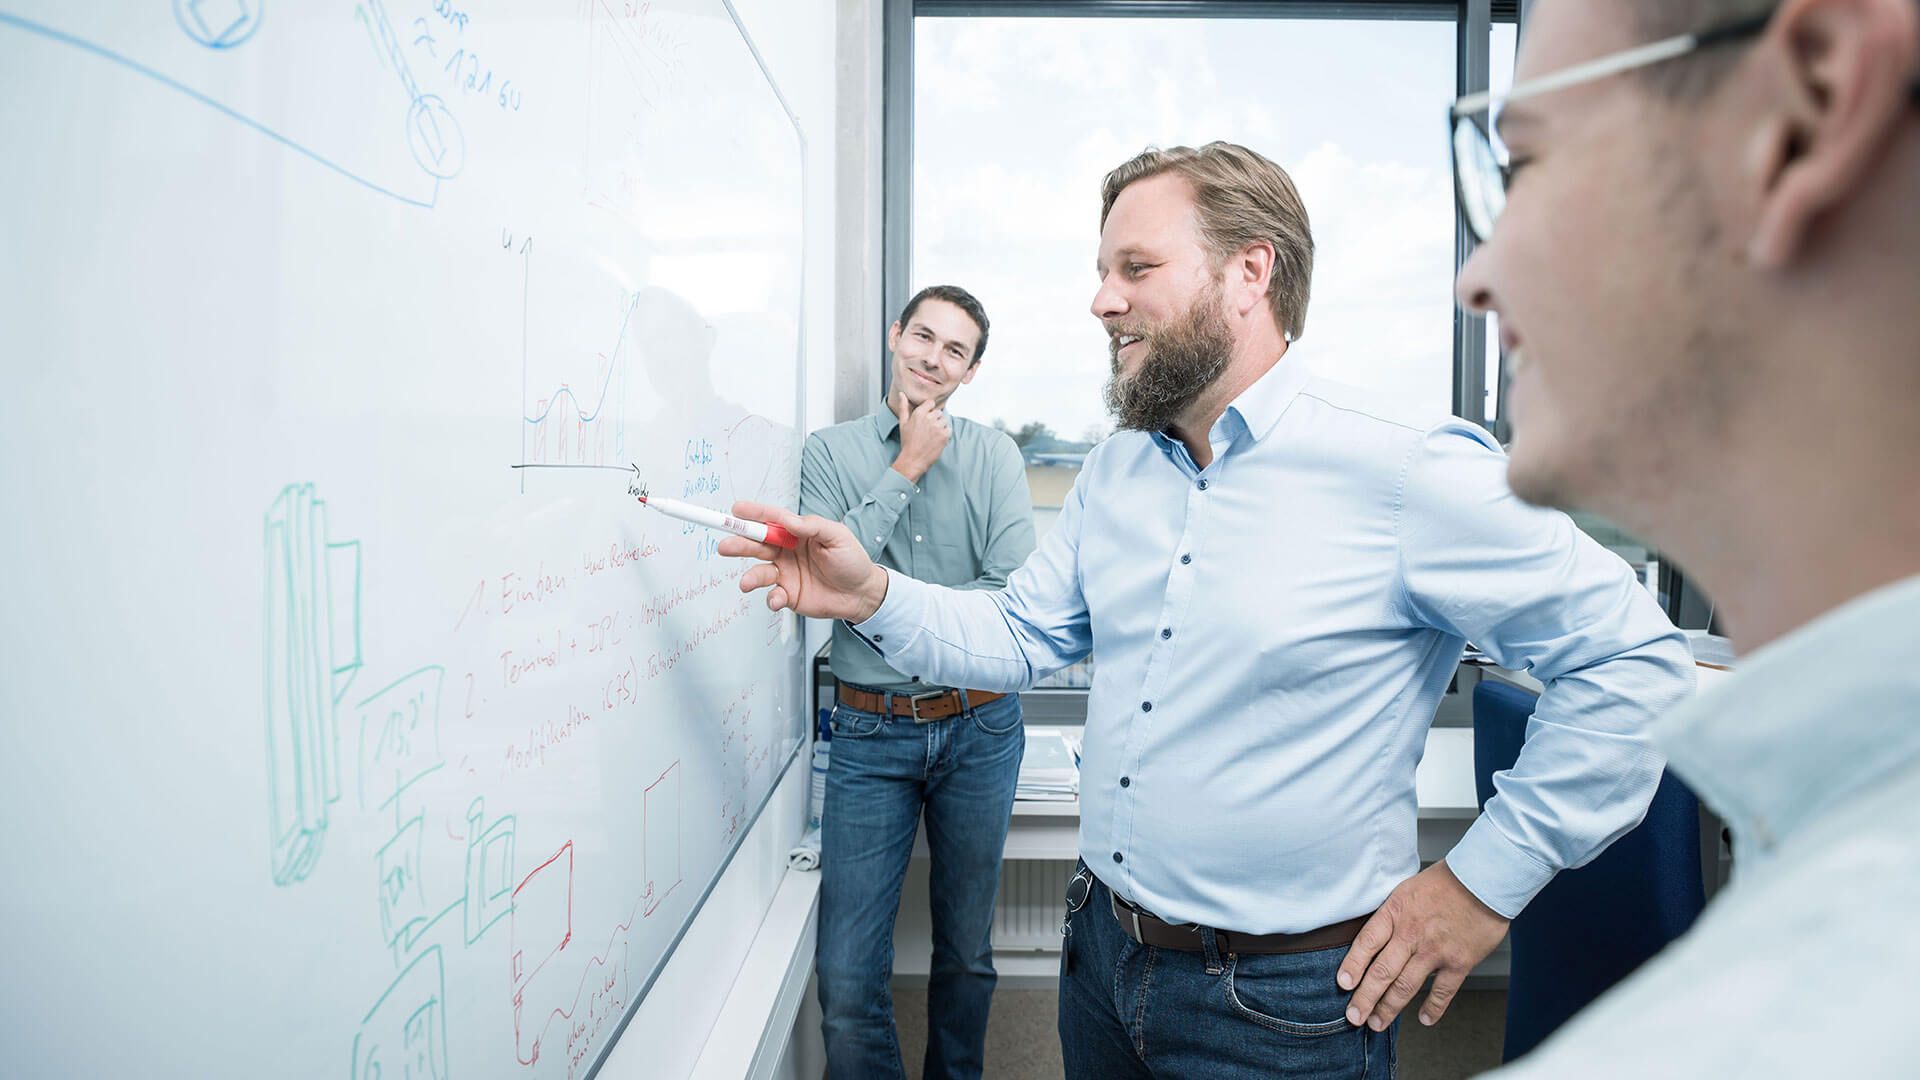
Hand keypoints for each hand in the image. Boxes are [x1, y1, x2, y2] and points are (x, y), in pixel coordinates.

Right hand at [717, 501, 890, 621]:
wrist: (862, 595)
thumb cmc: (852, 561)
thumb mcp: (838, 536)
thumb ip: (812, 526)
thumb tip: (788, 520)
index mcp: (797, 533)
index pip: (772, 520)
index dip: (754, 514)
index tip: (736, 510)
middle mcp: (786, 551)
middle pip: (757, 544)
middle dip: (740, 544)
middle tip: (725, 545)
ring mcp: (785, 573)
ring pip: (760, 572)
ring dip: (750, 577)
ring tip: (746, 582)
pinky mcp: (788, 594)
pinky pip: (772, 596)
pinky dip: (771, 598)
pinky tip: (778, 599)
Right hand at [890, 389, 949, 482]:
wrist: (913, 460)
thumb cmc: (907, 442)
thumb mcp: (903, 423)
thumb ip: (904, 407)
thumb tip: (902, 394)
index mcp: (919, 413)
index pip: (931, 403)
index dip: (929, 410)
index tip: (925, 419)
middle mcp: (929, 418)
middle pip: (938, 412)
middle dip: (934, 419)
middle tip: (927, 431)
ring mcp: (938, 426)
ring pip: (944, 420)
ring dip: (940, 426)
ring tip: (931, 436)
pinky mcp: (945, 435)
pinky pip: (949, 429)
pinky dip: (945, 433)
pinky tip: (936, 439)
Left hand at [1337, 861, 1509, 1030]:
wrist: (1484, 880)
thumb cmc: (1445, 882)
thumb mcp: (1406, 890)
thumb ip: (1391, 915)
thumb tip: (1374, 939)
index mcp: (1395, 912)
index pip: (1366, 943)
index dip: (1352, 966)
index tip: (1343, 985)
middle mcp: (1411, 933)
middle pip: (1381, 972)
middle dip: (1364, 998)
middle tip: (1354, 1016)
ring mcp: (1435, 950)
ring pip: (1406, 986)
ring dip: (1389, 1008)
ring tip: (1377, 1023)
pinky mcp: (1459, 962)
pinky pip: (1442, 991)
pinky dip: (1433, 1008)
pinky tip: (1424, 1019)